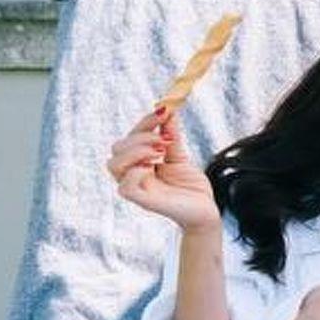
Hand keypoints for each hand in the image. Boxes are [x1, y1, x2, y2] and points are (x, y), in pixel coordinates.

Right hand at [108, 107, 218, 233]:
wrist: (206, 210)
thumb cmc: (190, 186)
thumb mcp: (180, 155)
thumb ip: (171, 135)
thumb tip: (168, 109)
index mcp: (139, 162)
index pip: (129, 138)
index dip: (144, 122)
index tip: (164, 111)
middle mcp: (134, 174)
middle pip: (117, 149)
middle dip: (140, 136)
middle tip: (165, 139)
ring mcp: (137, 188)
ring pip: (113, 165)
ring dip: (135, 152)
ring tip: (160, 152)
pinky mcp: (144, 202)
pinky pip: (125, 188)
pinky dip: (136, 172)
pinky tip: (153, 167)